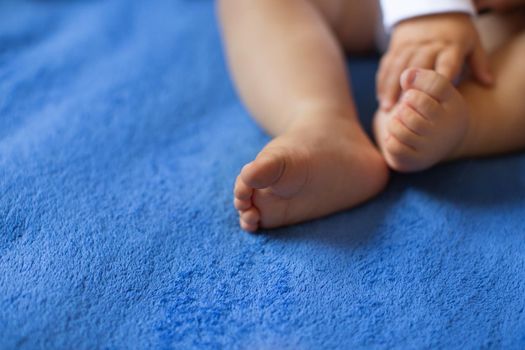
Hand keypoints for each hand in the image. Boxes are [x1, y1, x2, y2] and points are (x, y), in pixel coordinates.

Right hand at [377, 13, 492, 110]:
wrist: (433, 10)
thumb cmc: (456, 34)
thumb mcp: (473, 43)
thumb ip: (479, 63)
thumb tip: (488, 84)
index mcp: (451, 45)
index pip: (446, 64)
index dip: (439, 81)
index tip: (432, 101)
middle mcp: (429, 44)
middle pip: (417, 66)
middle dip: (409, 88)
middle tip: (404, 110)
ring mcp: (410, 44)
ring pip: (398, 66)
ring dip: (391, 88)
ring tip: (387, 109)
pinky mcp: (396, 45)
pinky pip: (387, 63)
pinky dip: (382, 81)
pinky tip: (380, 98)